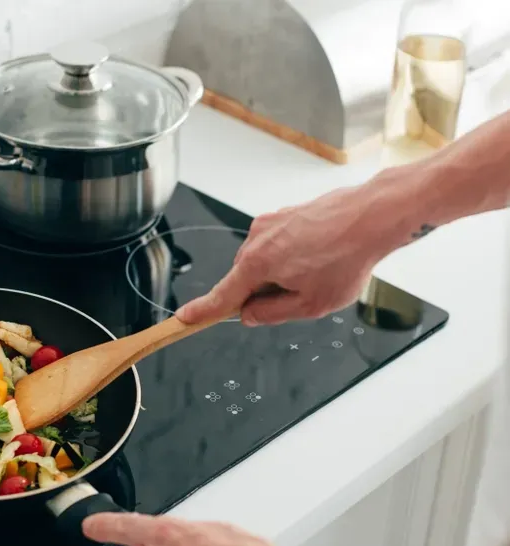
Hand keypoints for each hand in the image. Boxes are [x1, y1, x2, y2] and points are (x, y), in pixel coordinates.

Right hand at [176, 185, 399, 326]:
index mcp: (256, 264)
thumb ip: (271, 313)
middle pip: (245, 279)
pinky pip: (276, 245)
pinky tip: (320, 256)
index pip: (222, 296)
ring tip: (318, 271)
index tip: (184, 319)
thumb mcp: (310, 304)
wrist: (373, 216)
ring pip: (262, 262)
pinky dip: (292, 256)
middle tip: (302, 294)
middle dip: (264, 293)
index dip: (202, 312)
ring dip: (281, 273)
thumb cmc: (347, 258)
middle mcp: (256, 239)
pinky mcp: (283, 215)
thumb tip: (250, 314)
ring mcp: (269, 223)